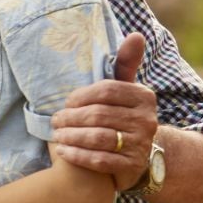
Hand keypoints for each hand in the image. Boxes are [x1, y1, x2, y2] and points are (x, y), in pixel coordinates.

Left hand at [52, 32, 157, 190]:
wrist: (138, 155)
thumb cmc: (122, 115)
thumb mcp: (126, 90)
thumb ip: (125, 64)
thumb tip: (135, 35)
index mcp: (144, 97)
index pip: (106, 90)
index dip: (80, 96)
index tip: (65, 102)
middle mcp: (147, 120)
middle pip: (98, 115)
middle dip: (71, 118)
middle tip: (54, 120)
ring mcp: (141, 145)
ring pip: (98, 137)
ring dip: (71, 136)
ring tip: (56, 135)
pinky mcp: (132, 167)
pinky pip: (100, 159)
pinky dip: (77, 155)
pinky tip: (63, 152)